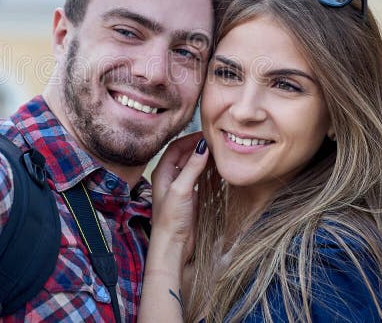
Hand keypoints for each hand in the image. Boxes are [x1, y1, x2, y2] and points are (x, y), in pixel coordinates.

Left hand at [150, 131, 208, 263]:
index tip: (207, 133)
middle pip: (185, 155)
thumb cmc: (171, 219)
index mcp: (162, 172)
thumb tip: (203, 146)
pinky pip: (200, 178)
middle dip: (199, 147)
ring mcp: (181, 187)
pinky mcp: (191, 197)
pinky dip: (208, 171)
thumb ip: (192, 167)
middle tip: (216, 141)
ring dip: (205, 158)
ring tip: (219, 152)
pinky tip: (218, 169)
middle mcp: (170, 177)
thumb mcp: (181, 190)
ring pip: (193, 166)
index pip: (176, 147)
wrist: (174, 246)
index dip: (190, 138)